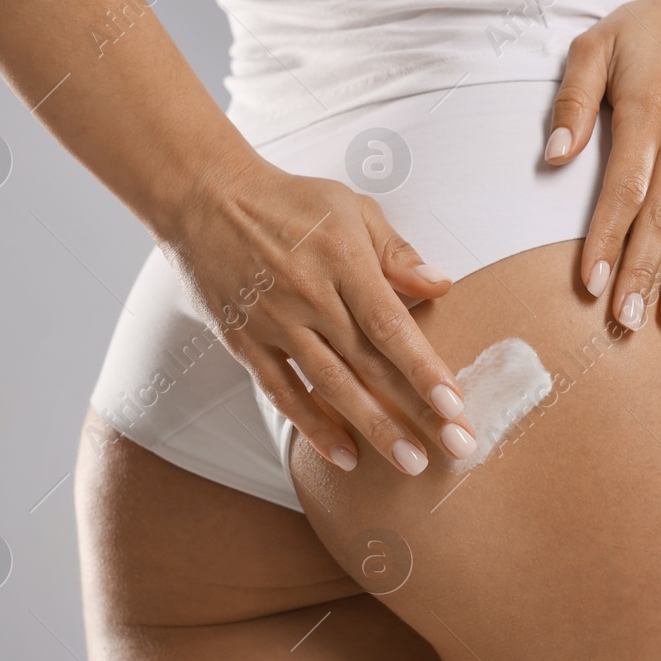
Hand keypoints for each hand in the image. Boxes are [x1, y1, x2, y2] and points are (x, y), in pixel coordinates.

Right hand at [158, 156, 476, 474]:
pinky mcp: (245, 342)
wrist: (205, 198)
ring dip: (373, 428)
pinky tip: (344, 456)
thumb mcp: (351, 208)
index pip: (390, 325)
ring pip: (331, 386)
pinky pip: (282, 393)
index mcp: (343, 260)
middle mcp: (310, 296)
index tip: (454, 404)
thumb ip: (397, 252)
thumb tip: (442, 286)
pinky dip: (312, 427)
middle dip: (415, 411)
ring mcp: (275, 323)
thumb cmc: (290, 202)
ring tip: (410, 462)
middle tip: (455, 448)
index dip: (423, 368)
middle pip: (369, 364)